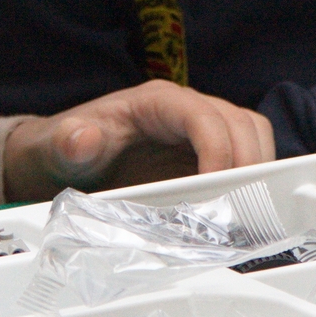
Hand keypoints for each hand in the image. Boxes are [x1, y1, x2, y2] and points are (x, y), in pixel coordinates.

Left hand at [1, 80, 275, 201]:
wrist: (61, 159)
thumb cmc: (63, 147)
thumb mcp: (57, 146)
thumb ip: (67, 142)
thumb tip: (83, 137)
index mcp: (156, 102)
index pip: (202, 115)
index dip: (217, 147)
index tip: (217, 186)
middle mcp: (186, 112)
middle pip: (240, 123)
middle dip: (249, 162)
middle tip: (243, 207)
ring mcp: (200, 134)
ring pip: (252, 138)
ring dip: (258, 172)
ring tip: (249, 212)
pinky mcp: (205, 159)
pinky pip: (243, 161)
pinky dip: (252, 184)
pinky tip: (244, 214)